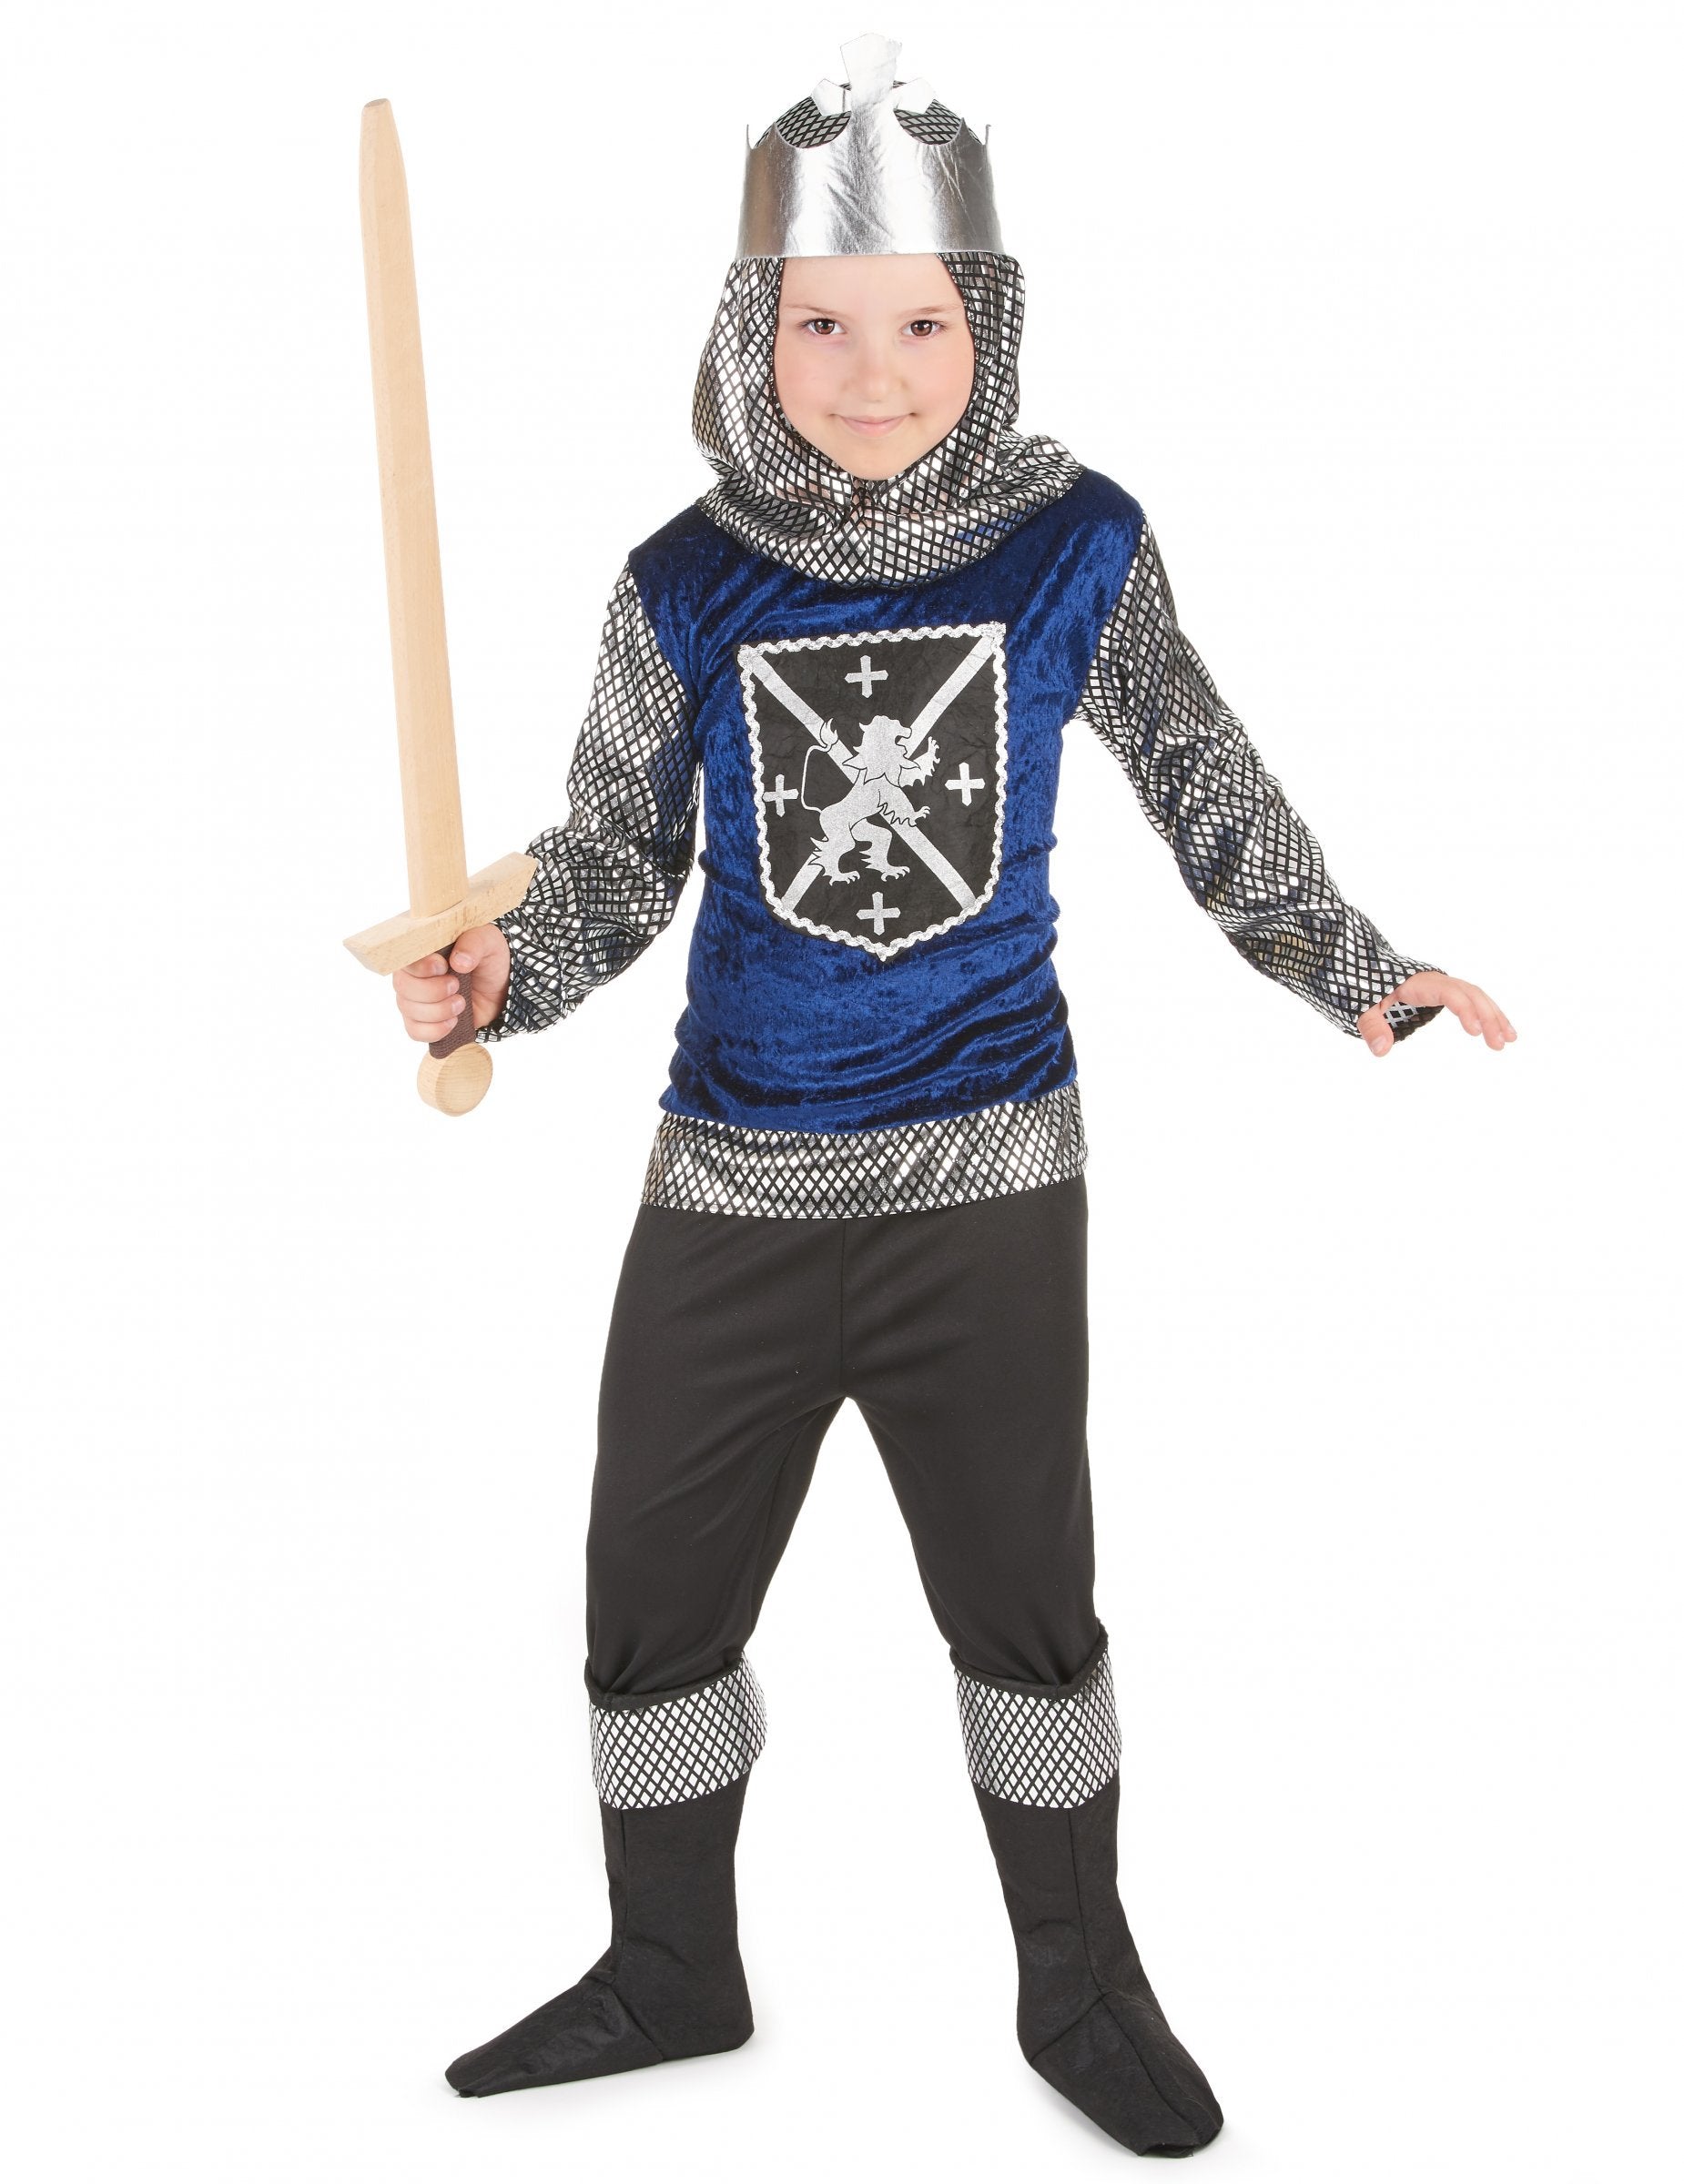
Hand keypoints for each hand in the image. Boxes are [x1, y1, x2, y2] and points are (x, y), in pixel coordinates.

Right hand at [392, 923, 511, 1043]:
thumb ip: (474, 944)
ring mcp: (414, 999)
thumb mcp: (489, 942)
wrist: (500, 989)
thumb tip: (459, 961)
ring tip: (461, 1003)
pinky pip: (415, 1031)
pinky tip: (453, 1021)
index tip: (443, 967)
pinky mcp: (423, 1021)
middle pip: (403, 986)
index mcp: (423, 951)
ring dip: (439, 1010)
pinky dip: (435, 1030)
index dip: (420, 966)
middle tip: (456, 986)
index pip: (405, 958)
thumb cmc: (488, 960)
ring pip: (409, 1010)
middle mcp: (412, 975)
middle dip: (433, 990)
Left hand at [1359, 971, 1515, 1056]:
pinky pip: (1474, 1000)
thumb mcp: (1363, 1006)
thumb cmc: (1366, 987)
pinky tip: (1502, 1031)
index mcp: (1418, 983)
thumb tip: (1381, 1050)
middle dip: (1488, 1017)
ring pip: (1477, 996)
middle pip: (1471, 993)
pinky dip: (1489, 1013)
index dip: (1464, 1010)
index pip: (1449, 993)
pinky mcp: (1448, 993)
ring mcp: (1445, 986)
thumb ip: (1371, 1026)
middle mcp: (1438, 981)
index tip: (1474, 1031)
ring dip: (1495, 1016)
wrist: (1367, 968)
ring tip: (1509, 1040)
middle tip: (1498, 1044)